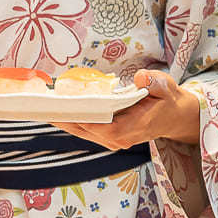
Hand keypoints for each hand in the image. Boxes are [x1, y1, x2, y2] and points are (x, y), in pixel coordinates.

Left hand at [54, 70, 200, 148]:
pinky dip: (72, 121)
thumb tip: (141, 77)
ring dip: (64, 120)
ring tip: (45, 108)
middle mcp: (119, 139)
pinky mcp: (109, 137)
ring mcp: (113, 140)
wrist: (174, 117)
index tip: (63, 109)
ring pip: (83, 132)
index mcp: (132, 129)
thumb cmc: (168, 100)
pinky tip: (59, 111)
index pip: (101, 126)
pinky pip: (86, 130)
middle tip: (43, 107)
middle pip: (86, 130)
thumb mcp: (166, 86)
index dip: (81, 118)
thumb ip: (155, 83)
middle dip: (65, 119)